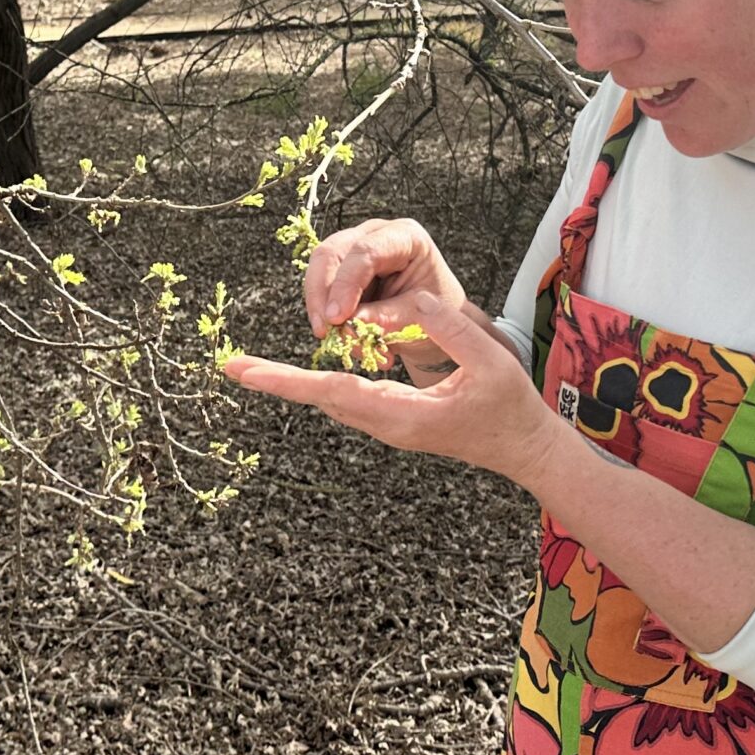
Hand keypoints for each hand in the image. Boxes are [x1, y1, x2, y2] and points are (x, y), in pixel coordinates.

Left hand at [223, 289, 567, 484]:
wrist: (524, 447)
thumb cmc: (510, 404)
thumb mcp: (487, 357)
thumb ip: (442, 325)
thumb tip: (388, 308)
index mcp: (402, 415)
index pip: (333, 392)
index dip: (286, 380)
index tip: (244, 373)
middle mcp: (385, 425)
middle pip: (322, 397)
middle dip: (278, 380)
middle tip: (230, 365)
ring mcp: (387, 426)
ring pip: (334, 396)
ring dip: (299, 380)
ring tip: (254, 367)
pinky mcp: (392, 419)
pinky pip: (350, 396)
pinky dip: (326, 379)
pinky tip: (310, 367)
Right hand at [303, 218, 467, 336]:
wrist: (438, 324)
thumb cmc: (438, 315)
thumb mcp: (420, 318)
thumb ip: (387, 318)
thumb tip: (348, 325)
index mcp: (405, 237)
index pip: (365, 252)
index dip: (346, 284)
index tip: (336, 318)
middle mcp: (375, 235)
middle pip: (330, 254)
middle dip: (321, 296)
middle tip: (325, 332)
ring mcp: (354, 250)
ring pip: (319, 274)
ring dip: (323, 313)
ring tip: (347, 345)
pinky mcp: (342, 272)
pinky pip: (322, 293)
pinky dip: (328, 321)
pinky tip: (350, 343)